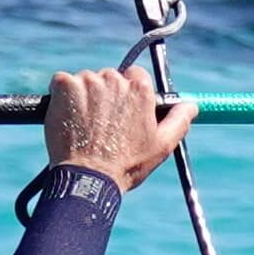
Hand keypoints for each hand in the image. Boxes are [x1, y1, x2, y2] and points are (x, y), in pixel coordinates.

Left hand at [44, 63, 192, 191]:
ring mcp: (87, 80)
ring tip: (85, 126)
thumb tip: (191, 105)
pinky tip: (68, 119)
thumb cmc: (126, 165)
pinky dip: (63, 97)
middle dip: (106, 97)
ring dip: (84, 97)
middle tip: (103, 125)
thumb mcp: (162, 146)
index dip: (129, 95)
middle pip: (109, 78)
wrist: (88, 178)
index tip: (123, 112)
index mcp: (139, 89)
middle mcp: (113, 79)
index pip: (135, 76)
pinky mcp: (64, 86)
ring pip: (86, 81)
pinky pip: (62, 82)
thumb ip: (179, 120)